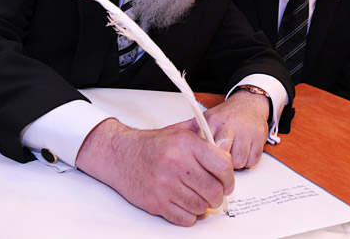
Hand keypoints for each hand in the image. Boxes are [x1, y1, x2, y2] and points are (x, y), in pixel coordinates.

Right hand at [75, 118, 233, 225]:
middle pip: (215, 191)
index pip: (223, 166)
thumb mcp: (178, 132)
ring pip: (202, 207)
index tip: (227, 181)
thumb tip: (226, 147)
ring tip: (195, 195)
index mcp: (186, 144)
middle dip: (218, 194)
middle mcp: (177, 163)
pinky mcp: (158, 202)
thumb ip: (202, 138)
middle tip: (213, 191)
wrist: (120, 154)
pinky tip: (183, 202)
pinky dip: (188, 214)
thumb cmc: (150, 145)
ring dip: (202, 204)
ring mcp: (167, 185)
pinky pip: (186, 218)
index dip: (229, 177)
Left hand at [174, 90, 269, 168]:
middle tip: (219, 157)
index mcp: (213, 121)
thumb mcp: (203, 120)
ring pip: (238, 163)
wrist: (249, 105)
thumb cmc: (225, 116)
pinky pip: (252, 162)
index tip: (202, 161)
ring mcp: (247, 131)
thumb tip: (162, 136)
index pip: (206, 147)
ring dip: (235, 162)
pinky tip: (244, 150)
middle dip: (220, 163)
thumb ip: (184, 129)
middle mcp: (230, 124)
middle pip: (223, 158)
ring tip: (232, 150)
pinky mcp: (260, 139)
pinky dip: (248, 160)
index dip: (204, 158)